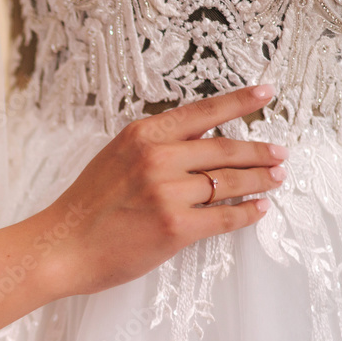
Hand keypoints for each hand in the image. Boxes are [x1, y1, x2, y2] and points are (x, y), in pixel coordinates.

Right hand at [38, 84, 284, 297]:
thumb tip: (199, 139)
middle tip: (280, 153)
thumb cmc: (86, 208)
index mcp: (142, 136)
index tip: (266, 93)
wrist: (62, 247)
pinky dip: (247, 212)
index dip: (240, 101)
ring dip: (261, 180)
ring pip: (230, 182)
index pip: (203, 112)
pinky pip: (225, 216)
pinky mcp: (175, 227)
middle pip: (226, 149)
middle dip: (260, 152)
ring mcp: (167, 192)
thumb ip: (154, 147)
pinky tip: (258, 209)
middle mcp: (157, 158)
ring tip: (276, 179)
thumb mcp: (115, 159)